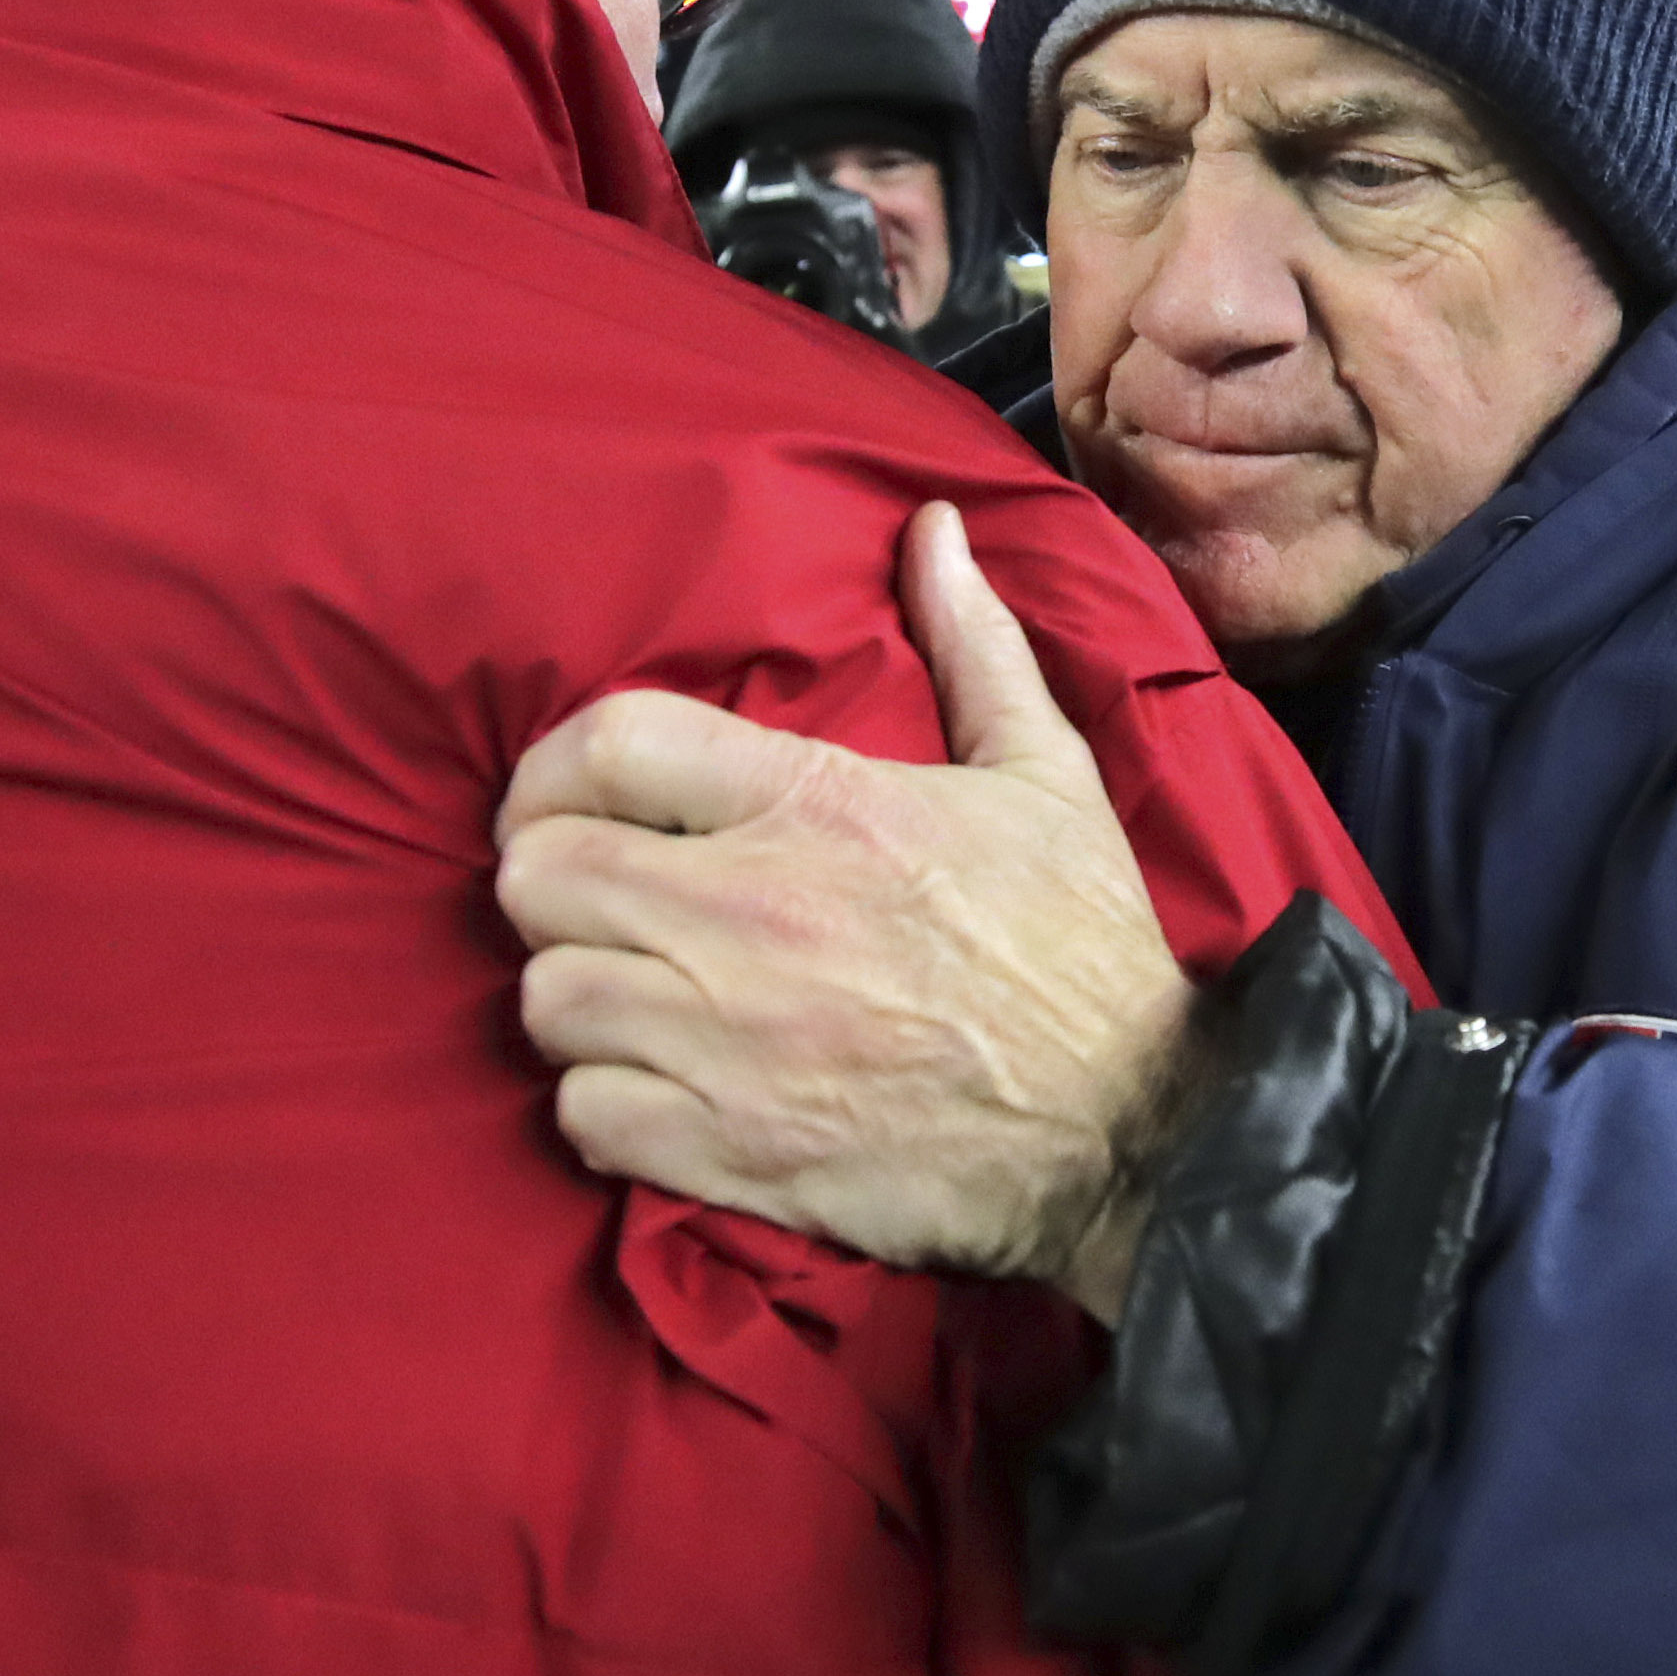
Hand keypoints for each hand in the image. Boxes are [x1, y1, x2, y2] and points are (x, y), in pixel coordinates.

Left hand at [496, 502, 1198, 1322]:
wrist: (1137, 1126)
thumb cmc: (1085, 947)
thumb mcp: (1046, 775)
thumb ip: (974, 646)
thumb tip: (933, 526)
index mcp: (818, 805)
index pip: (607, 744)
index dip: (551, 770)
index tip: (564, 799)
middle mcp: (751, 913)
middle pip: (539, 875)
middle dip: (553, 886)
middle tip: (598, 903)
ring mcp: (730, 1040)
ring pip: (546, 998)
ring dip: (576, 997)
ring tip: (626, 998)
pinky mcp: (730, 1150)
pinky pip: (582, 1113)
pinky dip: (602, 1105)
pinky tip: (653, 1089)